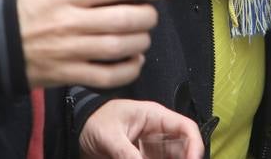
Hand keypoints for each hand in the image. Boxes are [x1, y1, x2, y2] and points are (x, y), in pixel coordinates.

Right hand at [17, 0, 170, 89]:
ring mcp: (70, 50)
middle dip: (146, 17)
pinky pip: (106, 75)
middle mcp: (71, 22)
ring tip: (143, 38)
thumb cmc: (25, 13)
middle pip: (121, 19)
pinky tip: (134, 62)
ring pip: (119, 47)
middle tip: (151, 15)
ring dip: (140, 42)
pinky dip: (128, 70)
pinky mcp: (68, 74)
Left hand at [79, 100, 203, 158]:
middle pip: (183, 148)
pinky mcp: (143, 158)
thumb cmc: (93, 122)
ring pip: (172, 158)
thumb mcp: (110, 137)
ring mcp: (151, 147)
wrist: (75, 128)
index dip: (195, 145)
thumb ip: (127, 155)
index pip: (186, 127)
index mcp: (155, 117)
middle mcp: (158, 132)